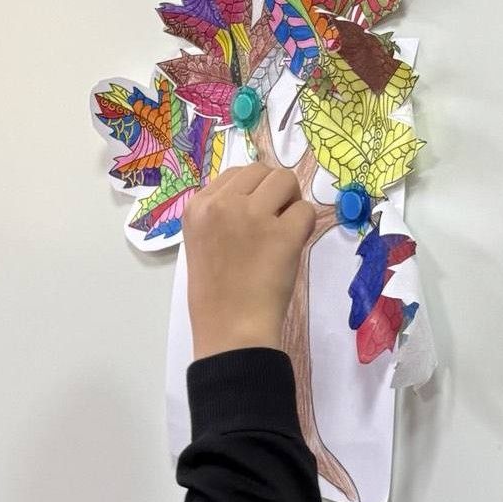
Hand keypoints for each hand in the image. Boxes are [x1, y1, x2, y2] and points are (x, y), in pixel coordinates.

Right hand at [182, 161, 314, 359]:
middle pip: (261, 171)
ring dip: (289, 203)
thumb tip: (254, 194)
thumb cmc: (215, 295)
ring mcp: (253, 216)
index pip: (234, 174)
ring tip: (280, 233)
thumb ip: (219, 214)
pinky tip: (289, 249)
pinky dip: (303, 228)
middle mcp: (222, 204)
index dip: (250, 193)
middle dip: (272, 192)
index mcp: (197, 207)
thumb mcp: (201, 243)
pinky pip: (305, 211)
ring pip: (285, 181)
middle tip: (271, 223)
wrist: (230, 330)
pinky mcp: (283, 233)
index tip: (251, 219)